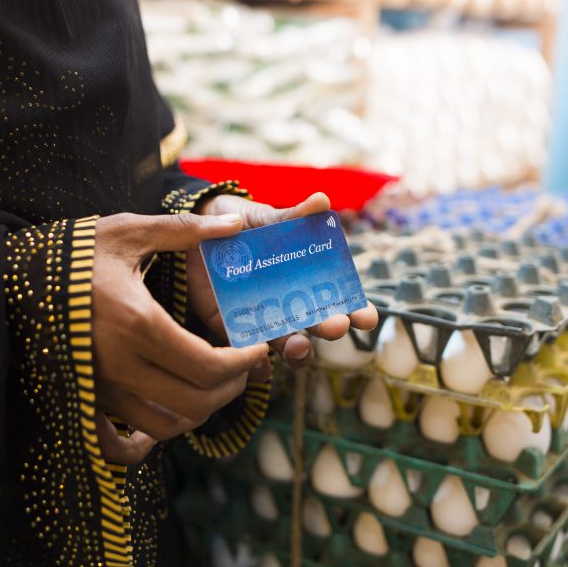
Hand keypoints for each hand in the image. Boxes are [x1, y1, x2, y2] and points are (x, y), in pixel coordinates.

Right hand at [92, 212, 267, 463]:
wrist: (8, 276)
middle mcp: (118, 366)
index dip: (243, 364)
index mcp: (138, 324)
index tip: (255, 349)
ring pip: (166, 427)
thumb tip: (236, 224)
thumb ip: (184, 231)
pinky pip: (118, 445)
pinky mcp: (82, 399)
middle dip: (230, 388)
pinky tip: (164, 423)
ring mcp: (98, 389)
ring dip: (200, 411)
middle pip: (194, 403)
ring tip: (213, 384)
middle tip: (242, 368)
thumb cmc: (73, 252)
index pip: (208, 366)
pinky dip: (147, 442)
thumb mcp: (127, 232)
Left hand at [189, 193, 378, 366]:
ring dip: (297, 350)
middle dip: (329, 328)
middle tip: (335, 325)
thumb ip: (295, 216)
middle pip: (317, 326)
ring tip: (298, 345)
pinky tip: (260, 364)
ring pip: (287, 344)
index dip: (357, 312)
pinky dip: (256, 365)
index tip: (368, 318)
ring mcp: (263, 318)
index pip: (340, 300)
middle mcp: (291, 303)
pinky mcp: (233, 327)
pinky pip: (248, 353)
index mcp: (308, 279)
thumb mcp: (268, 218)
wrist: (200, 229)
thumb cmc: (244, 224)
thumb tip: (322, 201)